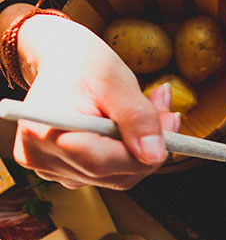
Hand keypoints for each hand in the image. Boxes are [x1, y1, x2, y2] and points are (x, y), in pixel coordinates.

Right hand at [12, 14, 179, 189]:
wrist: (62, 62)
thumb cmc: (82, 64)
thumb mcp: (115, 81)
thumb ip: (137, 118)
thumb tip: (154, 155)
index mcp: (42, 132)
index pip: (101, 162)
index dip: (142, 150)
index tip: (169, 121)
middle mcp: (42, 158)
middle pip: (114, 174)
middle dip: (150, 147)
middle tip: (167, 110)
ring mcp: (53, 170)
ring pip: (120, 177)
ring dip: (144, 149)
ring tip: (152, 110)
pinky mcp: (68, 173)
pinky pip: (114, 174)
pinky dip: (132, 153)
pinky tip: (134, 127)